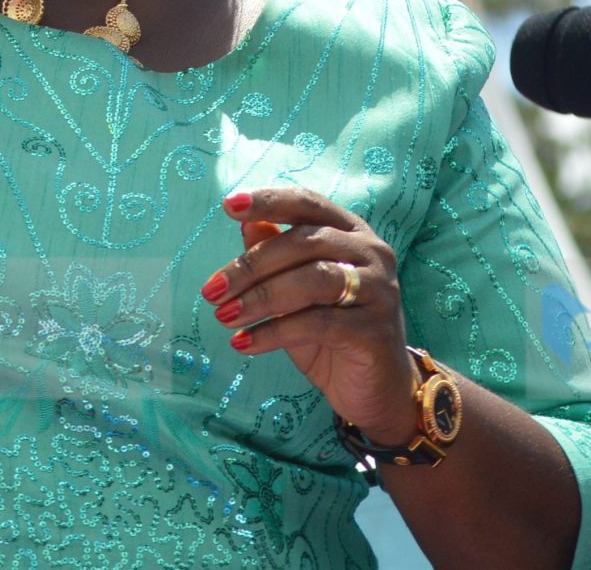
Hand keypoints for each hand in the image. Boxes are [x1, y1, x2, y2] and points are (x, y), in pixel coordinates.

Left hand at [199, 186, 419, 442]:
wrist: (375, 390)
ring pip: (312, 280)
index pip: (307, 203)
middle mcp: (371, 252)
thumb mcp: (294, 292)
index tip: (228, 205)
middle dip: (251, 265)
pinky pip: (318, 323)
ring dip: (260, 298)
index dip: (268, 201)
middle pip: (303, 243)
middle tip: (211, 290)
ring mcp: (379, 290)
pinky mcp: (376, 329)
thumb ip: (275, 256)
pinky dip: (275, 331)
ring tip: (223, 315)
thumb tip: (244, 224)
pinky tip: (245, 343)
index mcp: (350, 231)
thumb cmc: (330, 332)